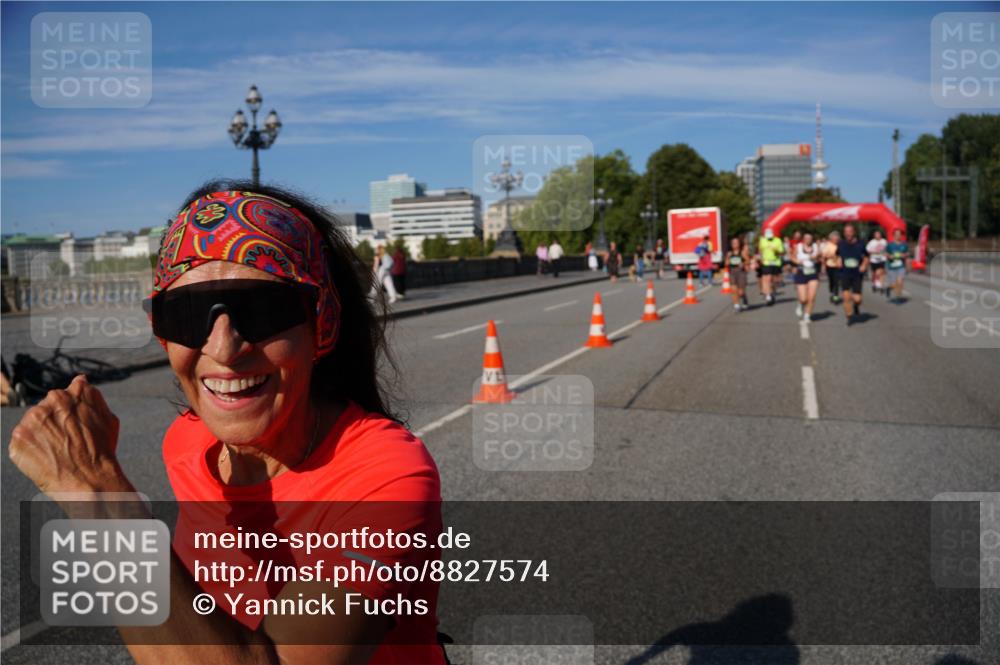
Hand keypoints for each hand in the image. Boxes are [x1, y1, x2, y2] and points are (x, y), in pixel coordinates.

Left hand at [9, 375, 126, 495]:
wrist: (90, 479)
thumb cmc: (102, 451)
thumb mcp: (108, 418)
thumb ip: (92, 397)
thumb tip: (81, 380)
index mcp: (75, 391)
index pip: (67, 394)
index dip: (71, 412)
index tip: (75, 427)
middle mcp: (52, 399)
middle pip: (47, 408)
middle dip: (54, 422)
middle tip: (68, 442)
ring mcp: (33, 417)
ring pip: (33, 424)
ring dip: (42, 436)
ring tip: (58, 452)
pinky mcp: (18, 437)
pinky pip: (22, 442)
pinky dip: (31, 451)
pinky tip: (47, 459)